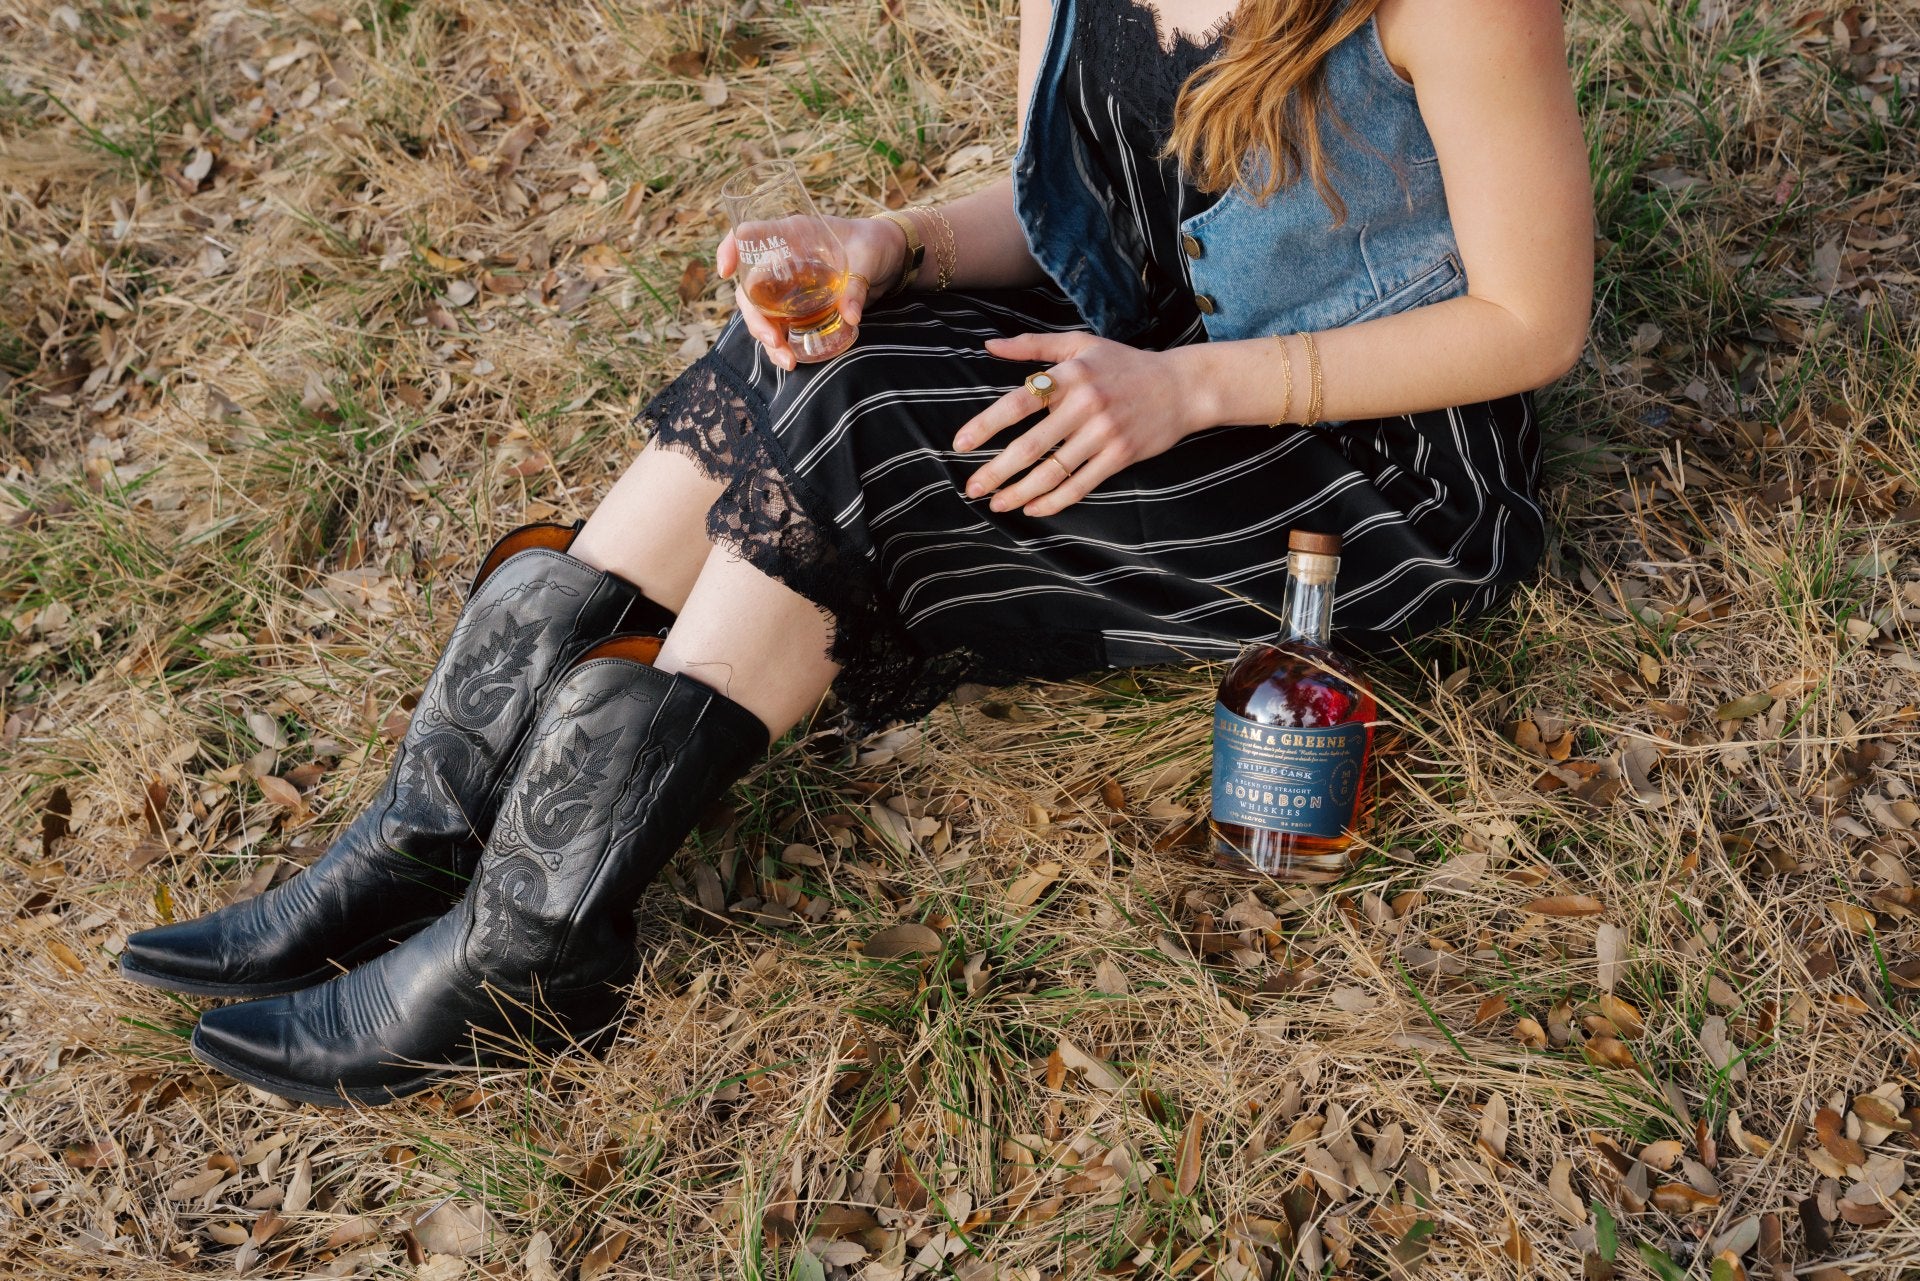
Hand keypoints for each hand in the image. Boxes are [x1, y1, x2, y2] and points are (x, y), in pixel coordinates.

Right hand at [715, 216, 908, 370]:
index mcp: (792, 234)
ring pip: (762, 312)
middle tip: (773, 339)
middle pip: (750, 287)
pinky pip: (781, 325)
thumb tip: (850, 316)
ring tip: (785, 359)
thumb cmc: (874, 243)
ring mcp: (789, 285)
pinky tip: (791, 359)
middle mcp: (783, 259)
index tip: (726, 272)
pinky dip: (782, 343)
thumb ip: (857, 284)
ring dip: (767, 337)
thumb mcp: (867, 258)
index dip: (731, 249)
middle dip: (755, 317)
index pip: (749, 234)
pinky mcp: (800, 305)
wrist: (889, 257)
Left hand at [952, 333, 1208, 515]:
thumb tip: (988, 345)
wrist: (1182, 386)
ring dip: (1020, 492)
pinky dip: (1054, 500)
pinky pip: (1081, 484)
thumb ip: (1032, 346)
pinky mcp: (1121, 455)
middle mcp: (1085, 404)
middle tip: (971, 488)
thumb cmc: (1124, 363)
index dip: (986, 425)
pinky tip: (1033, 508)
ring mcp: (1104, 432)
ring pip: (1053, 471)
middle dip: (996, 471)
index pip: (1018, 402)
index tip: (960, 444)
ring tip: (997, 503)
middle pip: (1031, 445)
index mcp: (1070, 375)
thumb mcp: (1080, 345)